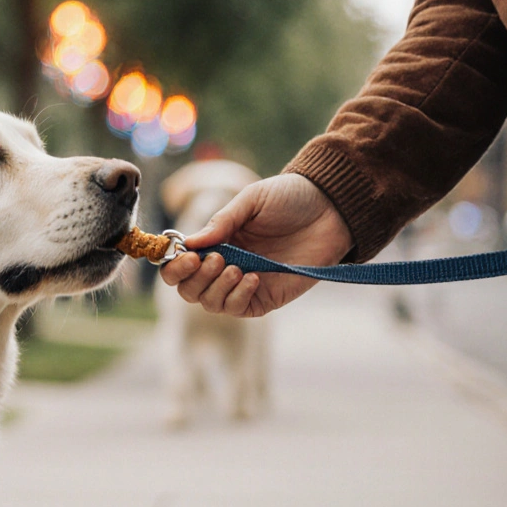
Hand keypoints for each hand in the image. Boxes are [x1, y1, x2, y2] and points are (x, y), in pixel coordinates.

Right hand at [159, 173, 353, 316]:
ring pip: (210, 303)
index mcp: (216, 242)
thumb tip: (189, 243)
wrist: (332, 208)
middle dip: (193, 278)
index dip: (174, 266)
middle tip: (215, 259)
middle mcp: (225, 265)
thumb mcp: (251, 201)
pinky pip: (240, 308)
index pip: (180, 265)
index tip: (185, 256)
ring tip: (234, 267)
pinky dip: (238, 296)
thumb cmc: (290, 198)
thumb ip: (221, 222)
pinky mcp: (267, 297)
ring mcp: (244, 283)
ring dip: (215, 288)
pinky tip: (252, 277)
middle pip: (189, 289)